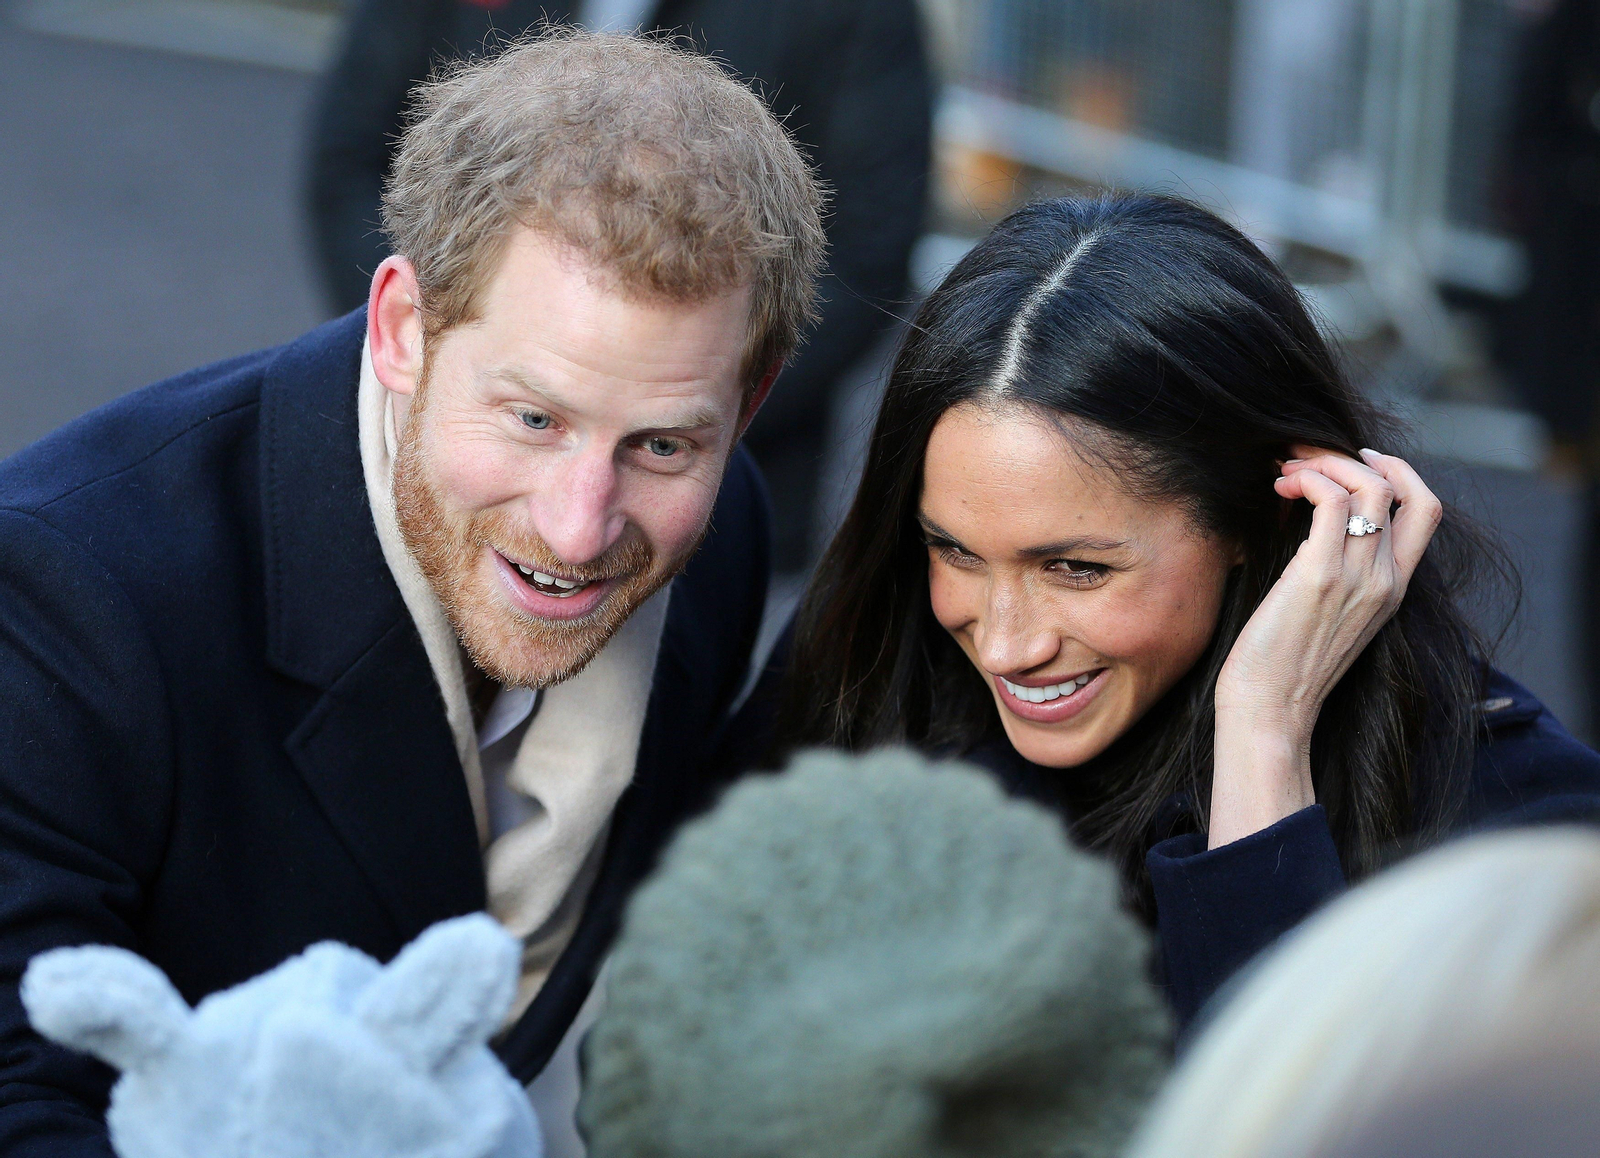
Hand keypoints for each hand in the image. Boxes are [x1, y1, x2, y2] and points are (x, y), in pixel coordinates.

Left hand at [1207, 446, 1442, 847]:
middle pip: (1403, 488)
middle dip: (1355, 458)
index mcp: (1393, 589)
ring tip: (1284, 474)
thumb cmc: (1282, 666)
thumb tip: (1306, 520)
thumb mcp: (1326, 614)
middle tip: (1306, 458)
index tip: (1355, 459)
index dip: (1399, 472)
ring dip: (1323, 463)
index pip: (1426, 511)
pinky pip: (1330, 499)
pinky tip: (1280, 489)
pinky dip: (1307, 479)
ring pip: (1368, 486)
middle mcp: (1386, 580)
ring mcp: (1359, 577)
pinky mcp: (1320, 575)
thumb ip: (1334, 571)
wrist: (1270, 711)